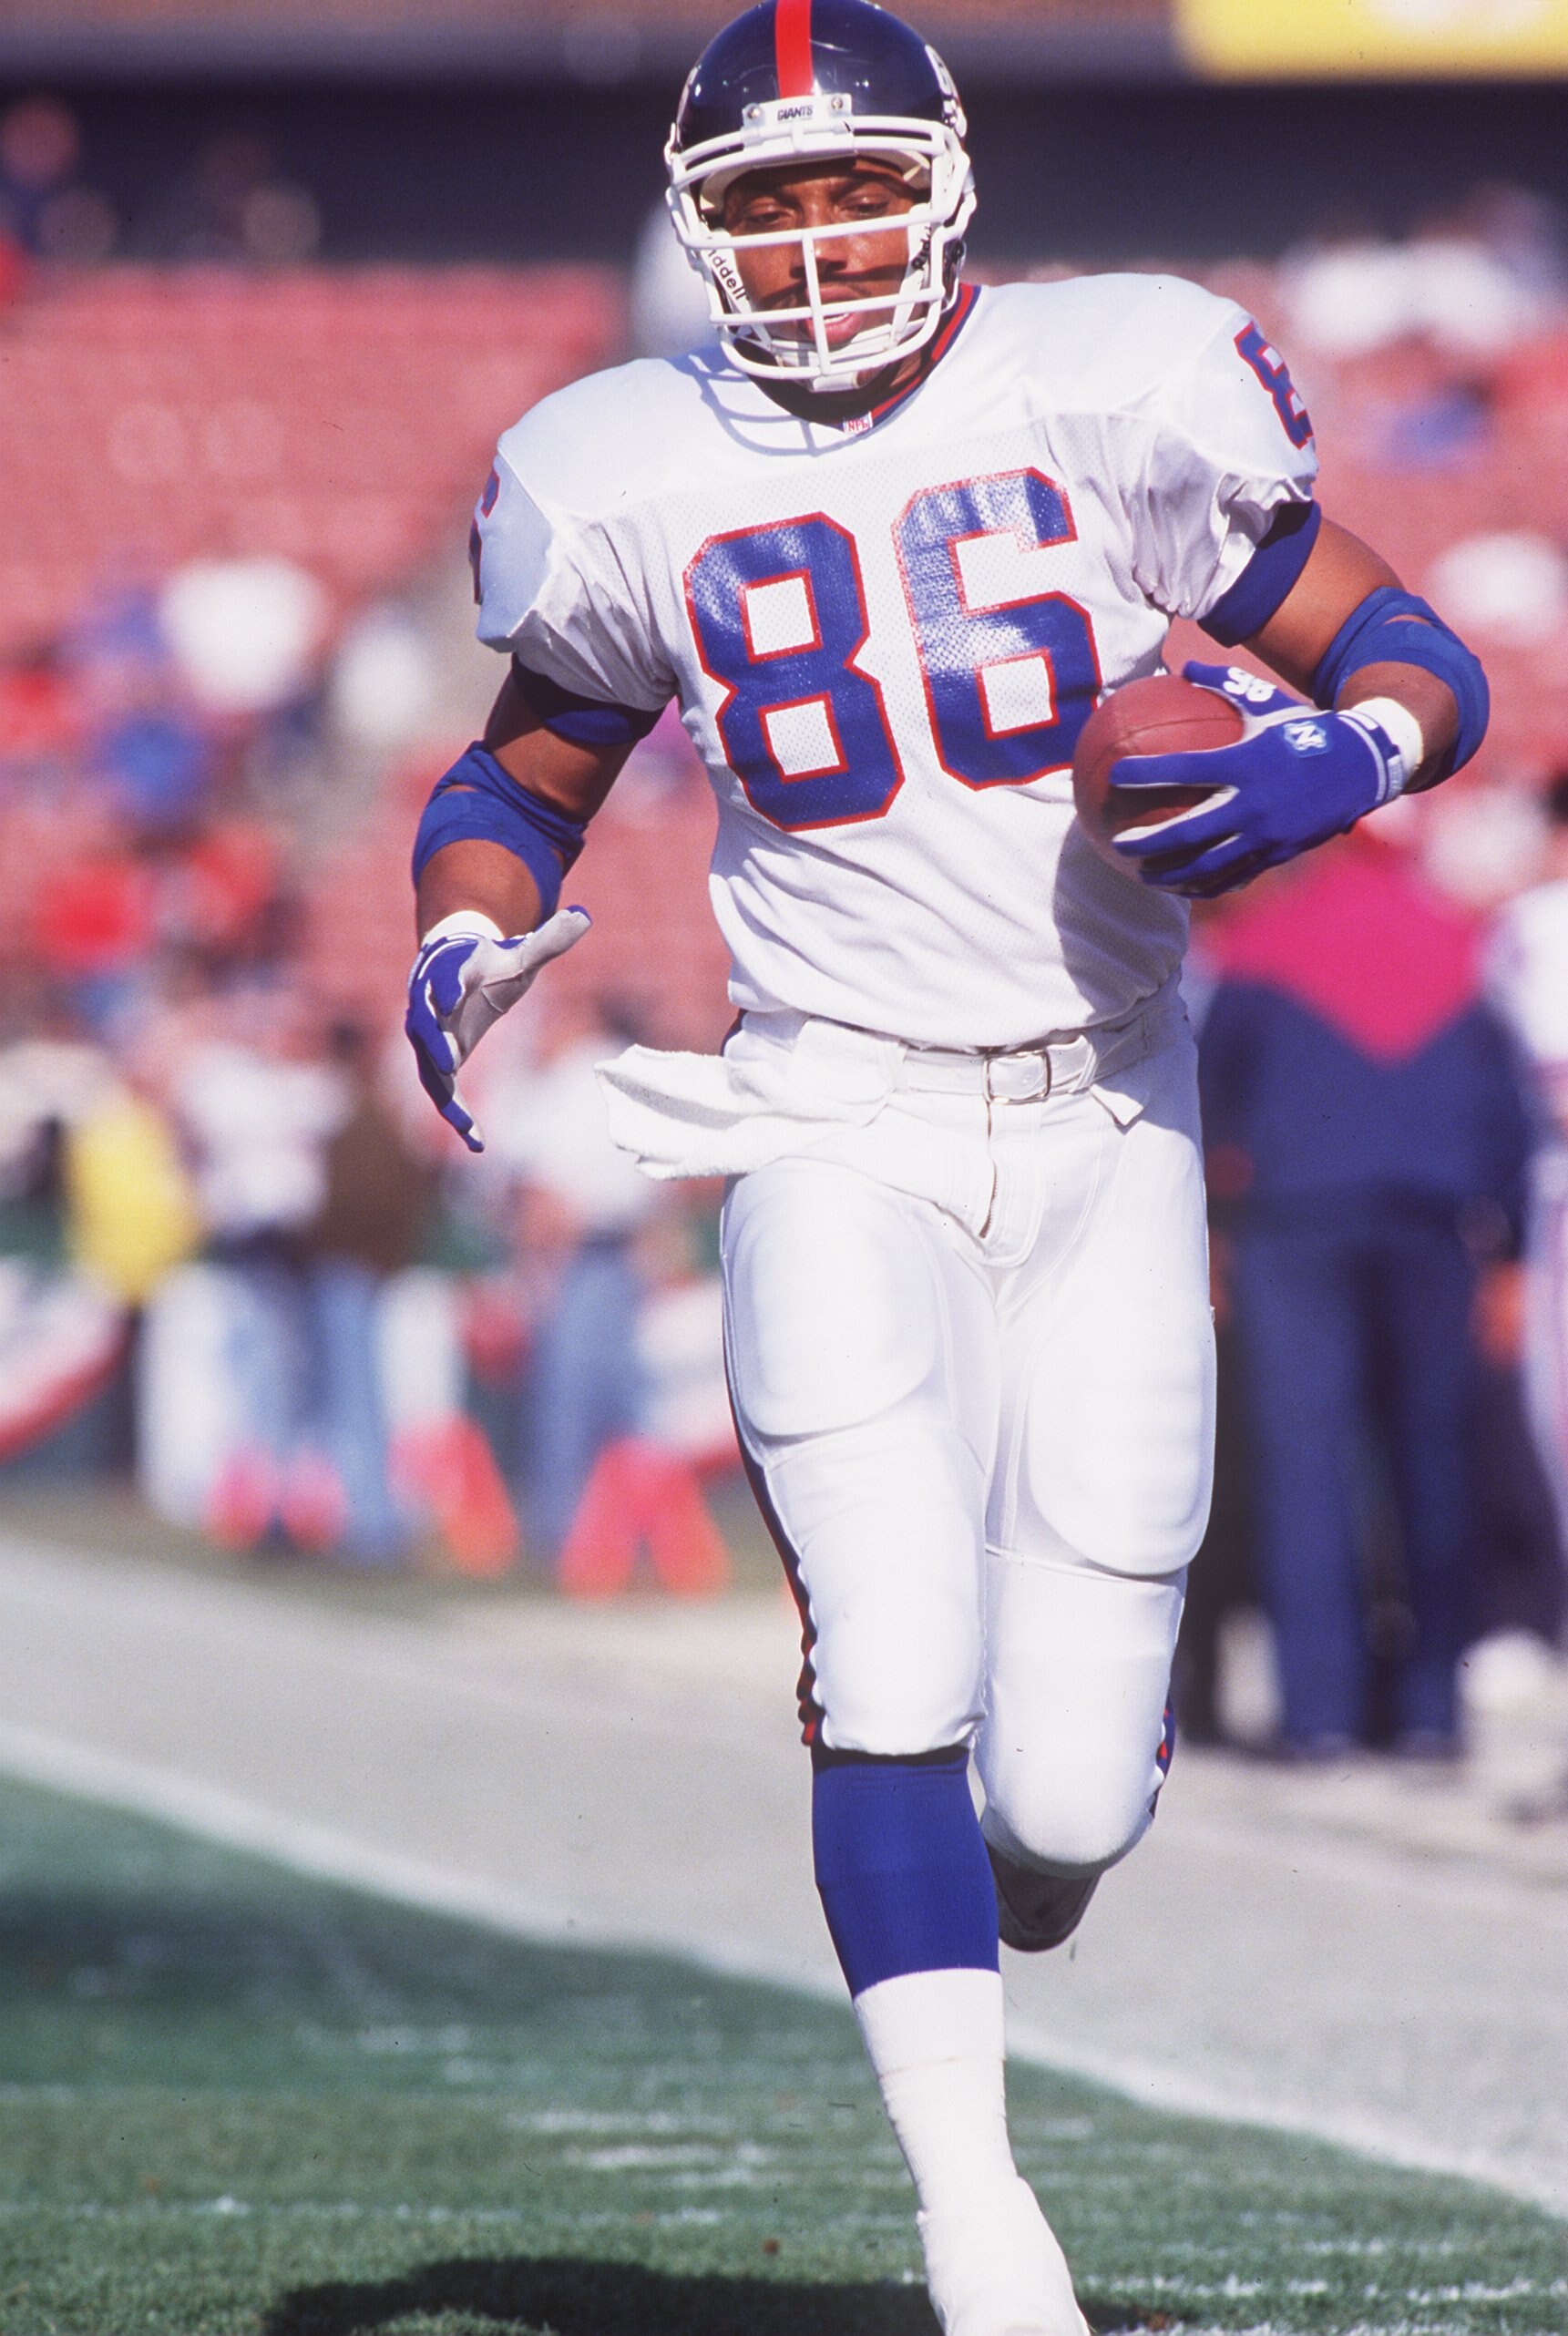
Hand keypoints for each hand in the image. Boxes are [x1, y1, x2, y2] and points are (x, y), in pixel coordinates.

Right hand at [405, 907, 589, 1150]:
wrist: (454, 972)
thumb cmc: (491, 963)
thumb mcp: (522, 953)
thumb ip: (550, 939)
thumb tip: (586, 915)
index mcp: (451, 972)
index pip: (444, 977)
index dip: (445, 987)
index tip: (450, 1000)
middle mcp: (430, 1006)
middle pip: (426, 1026)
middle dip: (434, 1043)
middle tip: (447, 1062)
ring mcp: (428, 1037)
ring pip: (429, 1067)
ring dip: (443, 1093)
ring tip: (463, 1121)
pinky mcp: (435, 1062)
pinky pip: (442, 1092)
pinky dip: (457, 1115)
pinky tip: (478, 1143)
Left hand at [1109, 661, 1402, 897]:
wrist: (1363, 764)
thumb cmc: (1307, 729)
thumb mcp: (1267, 703)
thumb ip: (1224, 683)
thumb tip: (1182, 667)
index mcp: (1246, 763)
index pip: (1183, 770)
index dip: (1145, 773)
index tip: (1115, 776)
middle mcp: (1254, 803)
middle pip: (1188, 831)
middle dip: (1148, 841)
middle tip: (1117, 843)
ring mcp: (1267, 834)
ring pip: (1209, 864)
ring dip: (1171, 872)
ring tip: (1142, 875)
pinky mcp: (1278, 854)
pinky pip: (1235, 875)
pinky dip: (1206, 885)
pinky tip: (1183, 888)